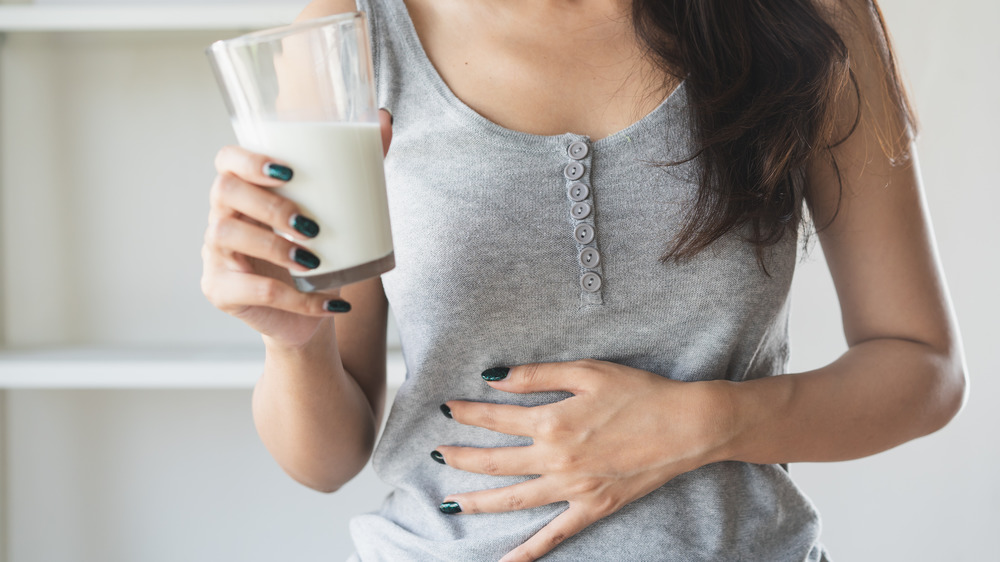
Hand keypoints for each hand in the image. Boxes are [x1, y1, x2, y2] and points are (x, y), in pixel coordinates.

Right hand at [200, 109, 392, 347]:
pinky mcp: (220, 291)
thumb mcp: (338, 212)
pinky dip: (297, 299)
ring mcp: (215, 255)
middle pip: (224, 192)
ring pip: (226, 236)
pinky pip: (251, 290)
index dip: (248, 160)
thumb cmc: (320, 254)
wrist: (311, 315)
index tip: (288, 172)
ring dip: (274, 246)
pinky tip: (329, 302)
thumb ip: (358, 167)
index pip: (226, 159)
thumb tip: (384, 119)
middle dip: (268, 204)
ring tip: (313, 260)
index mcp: (245, 190)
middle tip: (310, 225)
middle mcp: (221, 216)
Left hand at [434, 359, 735, 561]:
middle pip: (495, 461)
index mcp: (552, 421)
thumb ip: (536, 375)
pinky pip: (554, 535)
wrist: (686, 426)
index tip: (446, 410)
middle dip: (461, 458)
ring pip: (513, 499)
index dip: (467, 413)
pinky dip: (528, 552)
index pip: (495, 418)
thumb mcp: (586, 371)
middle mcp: (556, 458)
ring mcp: (573, 488)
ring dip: (477, 501)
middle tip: (436, 455)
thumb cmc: (639, 392)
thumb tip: (494, 378)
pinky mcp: (592, 508)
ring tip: (449, 503)